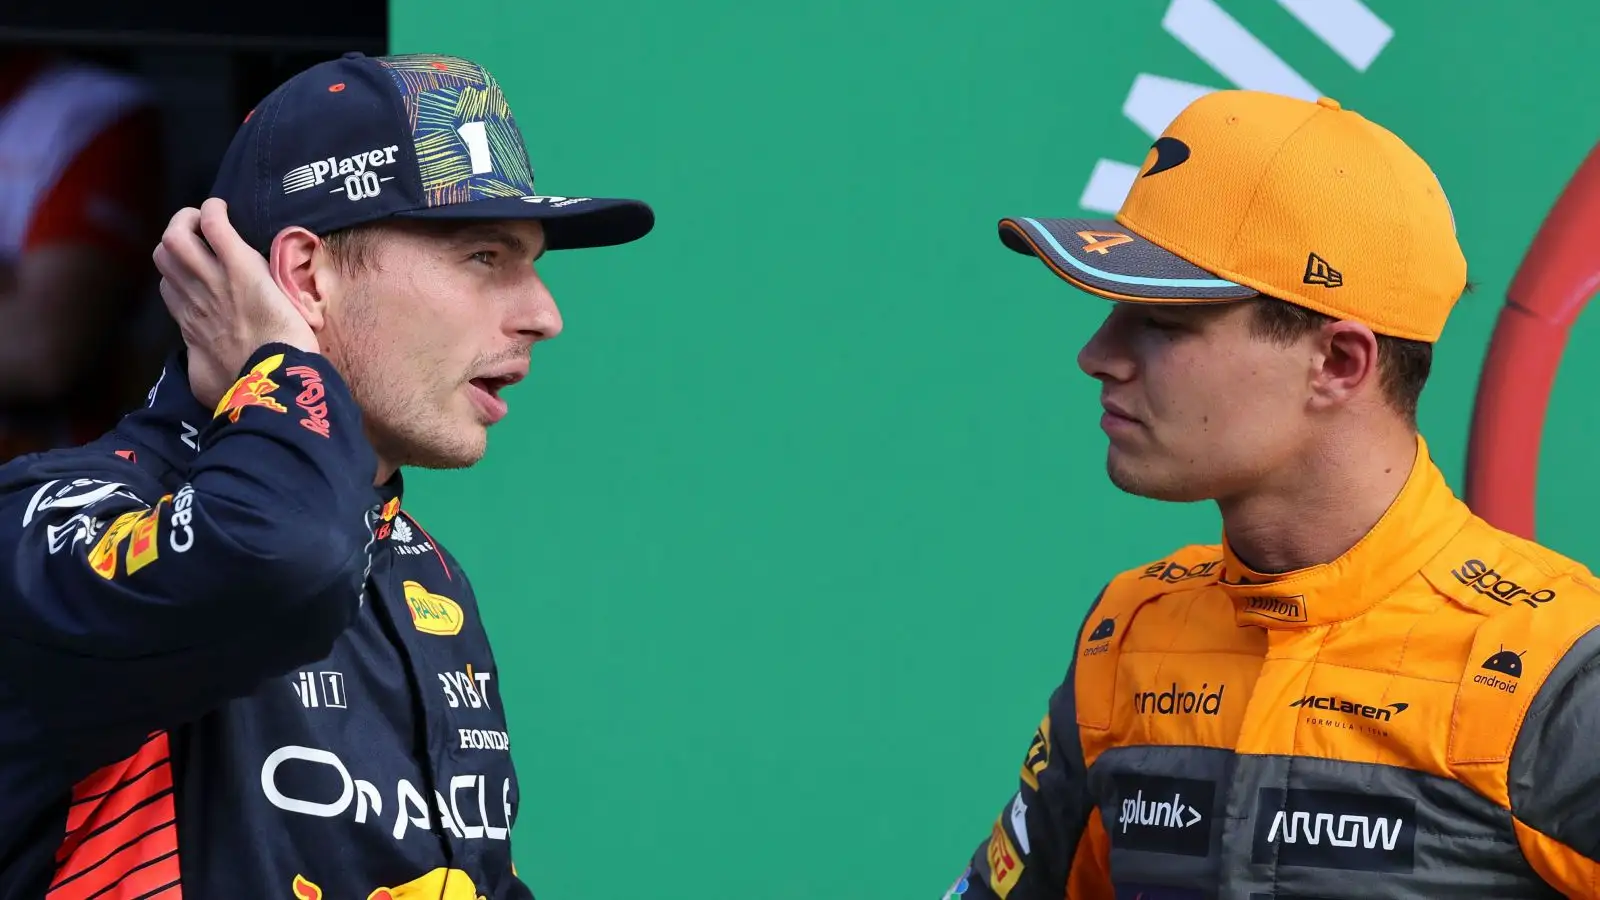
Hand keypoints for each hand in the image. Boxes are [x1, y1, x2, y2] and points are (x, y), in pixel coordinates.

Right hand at [152, 198, 318, 408]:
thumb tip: (207, 380)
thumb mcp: (210, 385)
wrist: (270, 384)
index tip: (198, 271)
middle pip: (164, 257)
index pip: (169, 289)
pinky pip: (214, 227)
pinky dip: (213, 211)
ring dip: (188, 219)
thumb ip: (204, 373)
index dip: (179, 275)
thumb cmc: (247, 391)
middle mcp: (196, 299)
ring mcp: (215, 281)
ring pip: (176, 237)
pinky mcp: (241, 268)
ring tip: (207, 216)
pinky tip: (221, 206)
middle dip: (176, 238)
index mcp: (192, 326)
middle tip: (200, 233)